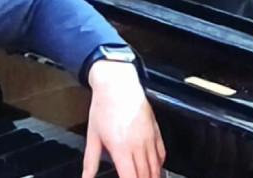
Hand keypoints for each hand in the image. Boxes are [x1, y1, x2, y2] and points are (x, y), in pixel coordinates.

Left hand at [82, 61, 163, 177]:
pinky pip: (162, 153)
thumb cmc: (104, 107)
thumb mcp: (92, 136)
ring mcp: (149, 138)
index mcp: (121, 149)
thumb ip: (90, 162)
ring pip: (156, 166)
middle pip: (145, 175)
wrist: (118, 85)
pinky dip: (159, 164)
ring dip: (152, 176)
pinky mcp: (155, 130)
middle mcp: (138, 146)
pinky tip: (155, 168)